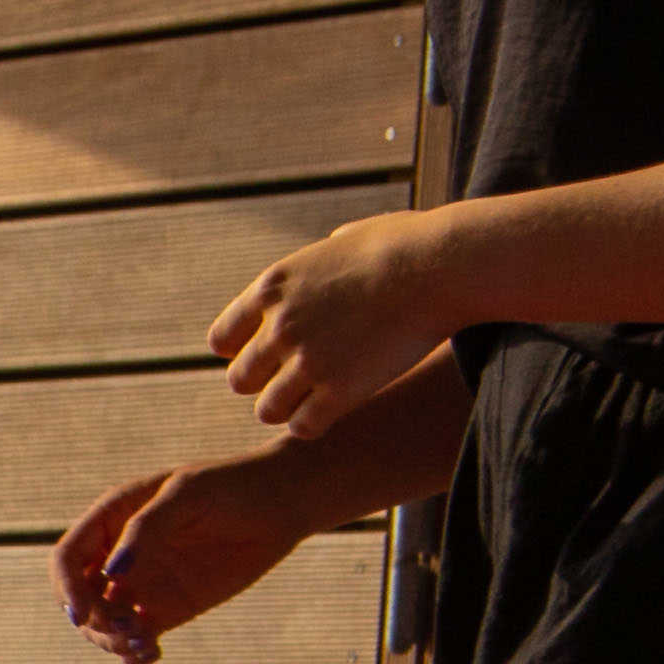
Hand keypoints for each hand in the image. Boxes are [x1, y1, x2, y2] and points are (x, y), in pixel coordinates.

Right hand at [52, 461, 323, 663]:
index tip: (83, 614)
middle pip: (79, 598)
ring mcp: (141, 585)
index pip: (67, 559)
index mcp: (113, 519)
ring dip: (112, 641)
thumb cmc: (235, 485)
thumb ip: (147, 529)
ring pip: (103, 624)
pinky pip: (136, 638)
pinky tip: (150, 654)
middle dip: (92, 620)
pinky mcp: (167, 609)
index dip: (66, 588)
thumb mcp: (189, 495)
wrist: (285, 502)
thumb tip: (110, 574)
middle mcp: (118, 555)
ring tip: (144, 643)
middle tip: (126, 629)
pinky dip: (134, 653)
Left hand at [209, 207, 478, 434]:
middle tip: (297, 380)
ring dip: (289, 408)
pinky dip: (315, 424)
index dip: (243, 351)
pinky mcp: (339, 390)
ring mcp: (307, 361)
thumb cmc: (408, 244)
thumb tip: (333, 246)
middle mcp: (280, 327)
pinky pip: (303, 427)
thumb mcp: (351, 237)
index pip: (222, 340)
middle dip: (265, 382)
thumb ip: (327, 253)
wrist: (441, 265)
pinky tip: (335, 411)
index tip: (271, 354)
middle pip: (240, 380)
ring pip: (268, 410)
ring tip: (315, 399)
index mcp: (273, 288)